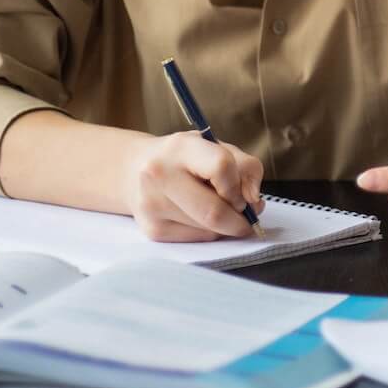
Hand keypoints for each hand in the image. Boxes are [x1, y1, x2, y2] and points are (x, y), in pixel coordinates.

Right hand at [122, 131, 263, 241]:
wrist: (134, 170)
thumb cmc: (186, 158)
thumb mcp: (217, 147)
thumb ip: (246, 167)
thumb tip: (253, 200)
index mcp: (180, 147)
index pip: (221, 167)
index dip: (239, 185)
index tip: (244, 191)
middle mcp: (159, 175)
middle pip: (213, 212)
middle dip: (240, 218)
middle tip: (247, 214)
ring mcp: (152, 206)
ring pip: (208, 230)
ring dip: (226, 226)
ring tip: (221, 209)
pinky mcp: (152, 230)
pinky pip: (197, 239)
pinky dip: (210, 233)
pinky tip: (201, 217)